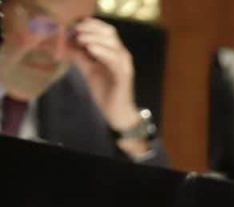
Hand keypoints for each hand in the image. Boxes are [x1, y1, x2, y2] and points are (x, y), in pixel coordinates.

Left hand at [69, 18, 138, 132]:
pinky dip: (102, 51)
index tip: (74, 25)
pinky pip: (115, 60)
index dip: (91, 24)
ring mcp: (124, 65)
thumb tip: (66, 43)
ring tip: (80, 39)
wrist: (117, 112)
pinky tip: (90, 49)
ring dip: (95, 38)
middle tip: (76, 31)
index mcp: (114, 52)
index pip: (105, 30)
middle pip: (110, 32)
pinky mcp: (124, 76)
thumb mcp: (89, 70)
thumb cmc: (105, 91)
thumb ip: (80, 57)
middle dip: (91, 28)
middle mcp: (121, 55)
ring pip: (113, 43)